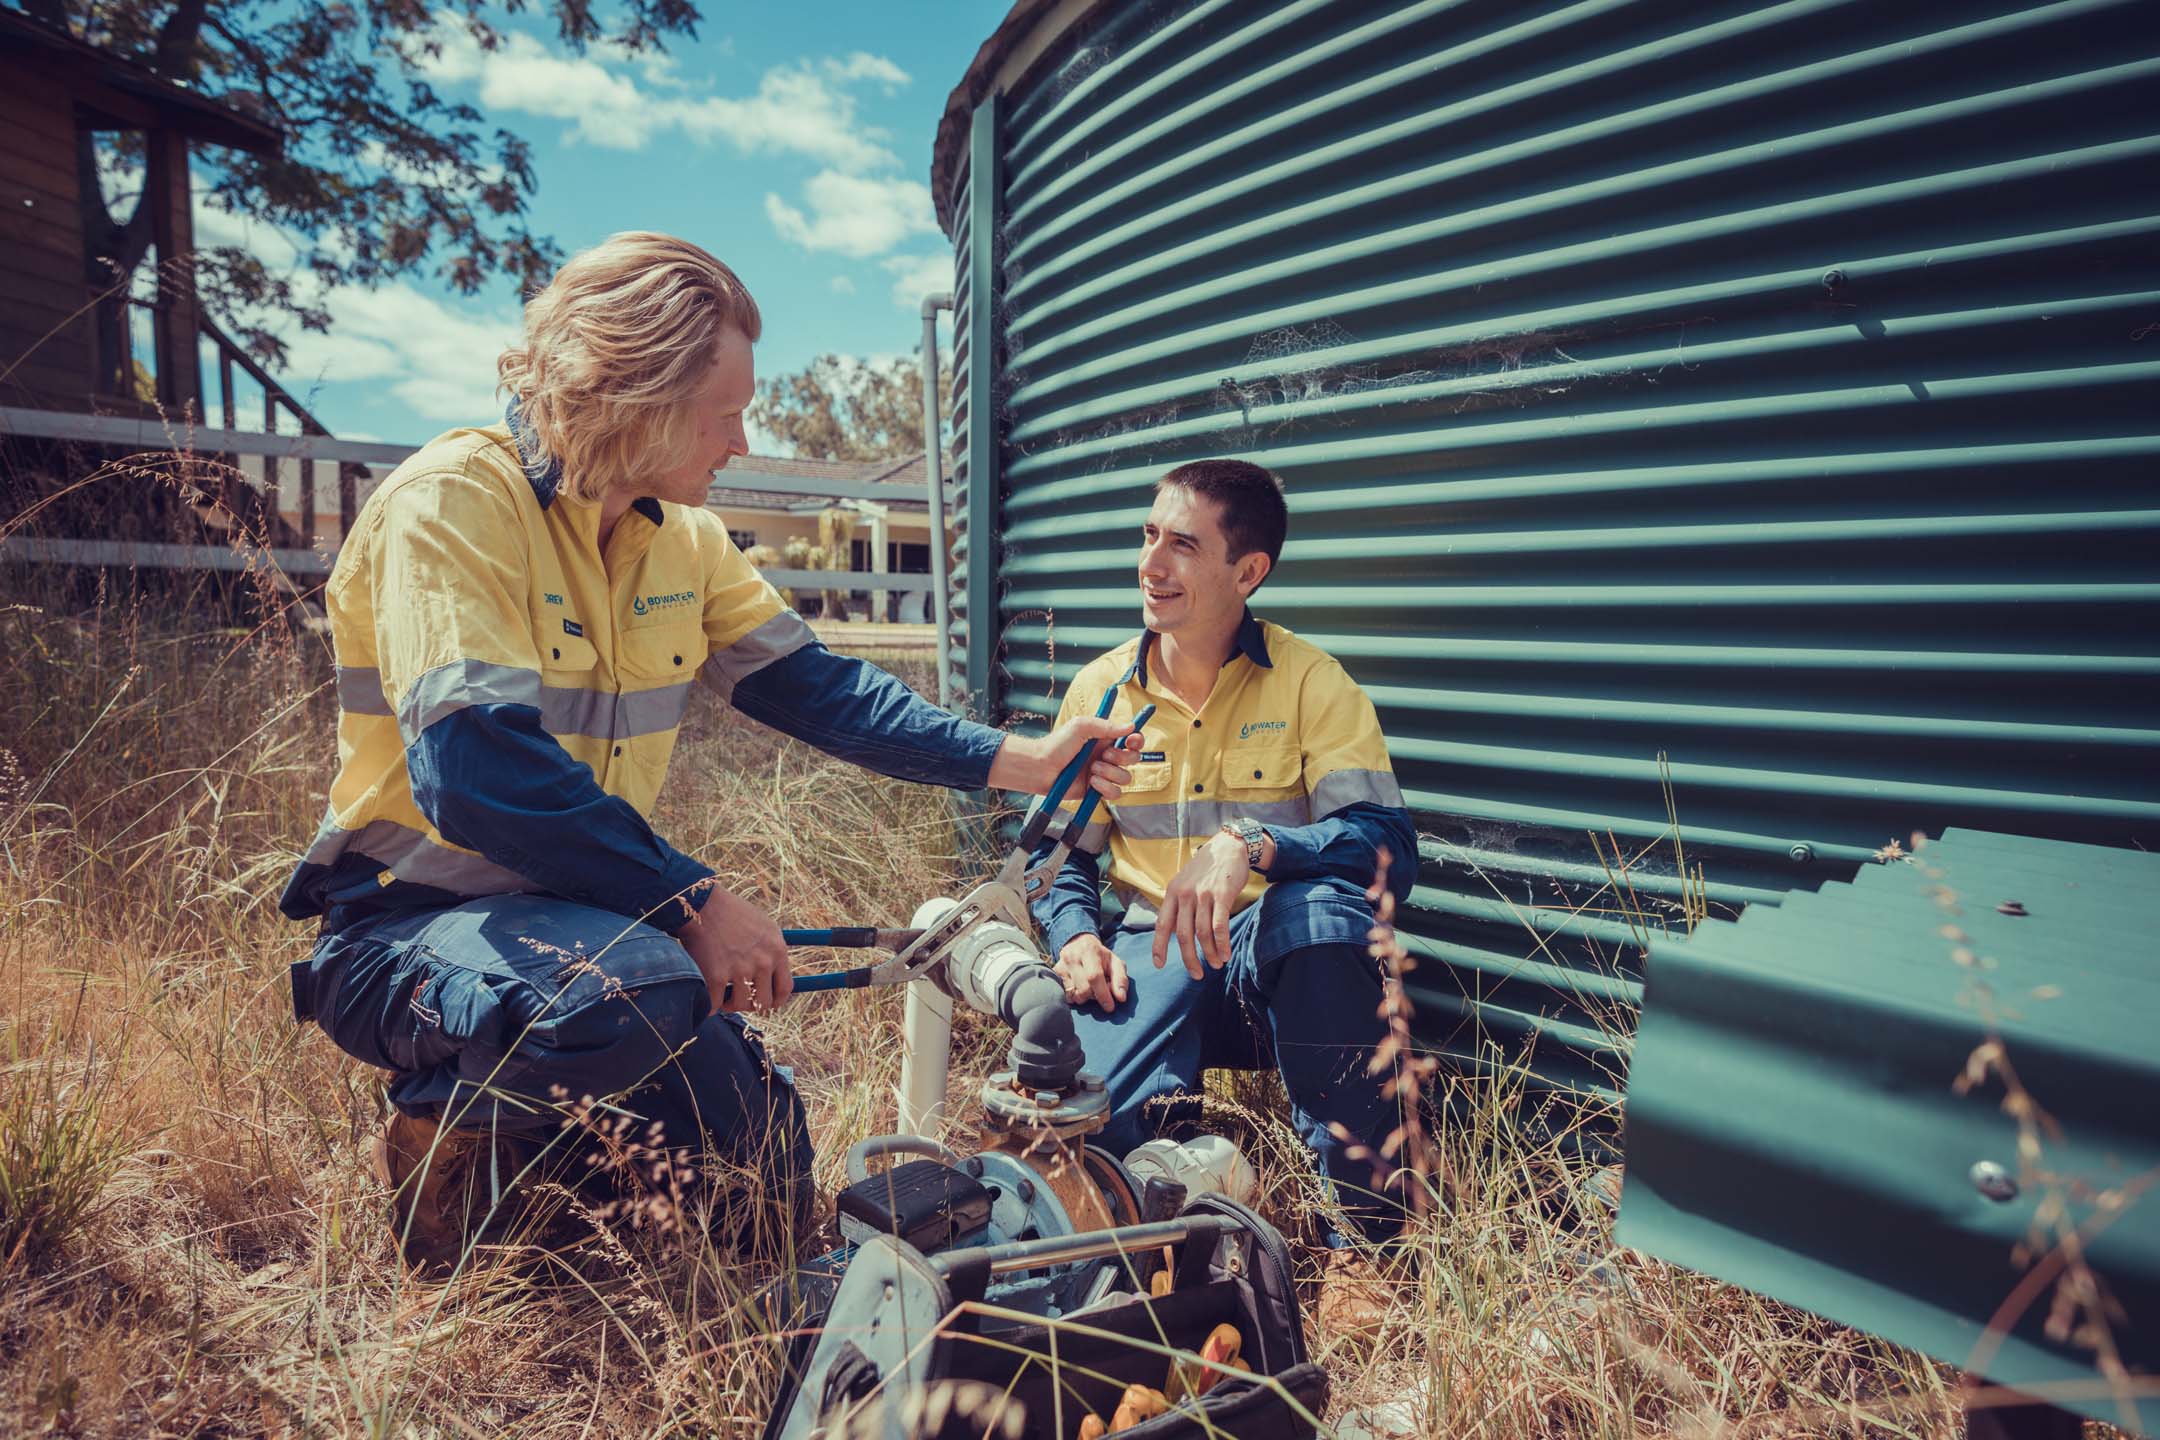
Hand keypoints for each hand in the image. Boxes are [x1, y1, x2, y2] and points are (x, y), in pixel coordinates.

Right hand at [678, 885, 794, 1012]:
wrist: (703, 905)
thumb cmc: (732, 913)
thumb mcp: (765, 927)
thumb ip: (772, 952)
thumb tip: (775, 976)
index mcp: (777, 950)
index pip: (785, 989)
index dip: (776, 1001)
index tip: (767, 1002)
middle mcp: (762, 962)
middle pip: (764, 1002)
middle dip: (752, 1004)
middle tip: (739, 998)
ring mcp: (740, 970)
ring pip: (740, 1005)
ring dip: (730, 1005)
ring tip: (722, 996)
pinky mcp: (716, 976)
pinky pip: (715, 1005)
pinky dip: (709, 1006)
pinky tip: (706, 998)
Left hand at [986, 715, 1138, 800]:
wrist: (1041, 768)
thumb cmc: (1057, 745)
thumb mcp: (1081, 727)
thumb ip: (1106, 726)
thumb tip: (1130, 726)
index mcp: (1105, 739)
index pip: (1131, 740)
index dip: (1137, 740)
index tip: (1132, 740)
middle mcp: (1107, 756)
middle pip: (1133, 759)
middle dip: (1122, 757)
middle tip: (1104, 754)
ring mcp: (1103, 774)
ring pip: (1126, 777)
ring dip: (1111, 772)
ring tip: (1093, 769)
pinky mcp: (1097, 791)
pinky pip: (1115, 793)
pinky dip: (1106, 787)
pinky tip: (1092, 782)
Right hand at [1057, 934, 1128, 1011]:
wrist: (1078, 943)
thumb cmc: (1100, 957)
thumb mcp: (1115, 963)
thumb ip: (1121, 980)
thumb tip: (1121, 998)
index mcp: (1090, 951)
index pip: (1094, 977)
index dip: (1103, 994)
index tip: (1110, 1007)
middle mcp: (1072, 957)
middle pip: (1083, 989)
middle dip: (1094, 996)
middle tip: (1098, 991)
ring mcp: (1060, 966)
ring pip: (1073, 995)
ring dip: (1083, 997)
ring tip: (1088, 987)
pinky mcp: (1053, 974)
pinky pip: (1064, 995)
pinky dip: (1073, 996)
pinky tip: (1077, 987)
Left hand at [1152, 833, 1250, 979]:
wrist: (1228, 847)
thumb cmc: (1206, 869)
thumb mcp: (1185, 883)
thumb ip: (1179, 906)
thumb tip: (1175, 933)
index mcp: (1172, 893)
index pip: (1162, 924)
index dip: (1159, 946)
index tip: (1159, 964)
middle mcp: (1185, 894)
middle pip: (1184, 935)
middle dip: (1189, 959)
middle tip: (1196, 974)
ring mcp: (1204, 894)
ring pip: (1203, 933)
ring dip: (1209, 953)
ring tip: (1215, 965)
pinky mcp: (1222, 895)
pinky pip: (1220, 926)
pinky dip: (1223, 943)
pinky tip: (1226, 954)